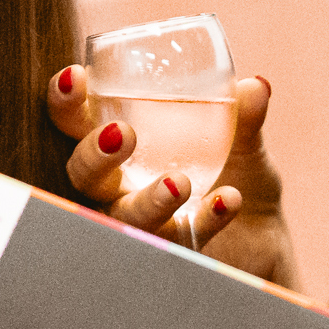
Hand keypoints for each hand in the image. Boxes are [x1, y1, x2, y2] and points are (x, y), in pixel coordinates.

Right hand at [47, 63, 304, 291]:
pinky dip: (207, 219)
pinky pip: (184, 240)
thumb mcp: (242, 140)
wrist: (261, 233)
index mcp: (120, 147)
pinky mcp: (176, 251)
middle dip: (94, 155)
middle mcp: (121, 188)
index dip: (67, 104)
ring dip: (148, 200)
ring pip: (126, 218)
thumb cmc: (232, 173)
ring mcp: (144, 222)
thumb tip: (256, 86)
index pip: (77, 124)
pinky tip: (228, 199)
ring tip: (178, 182)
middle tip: (122, 134)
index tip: (75, 77)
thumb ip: (244, 115)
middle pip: (85, 176)